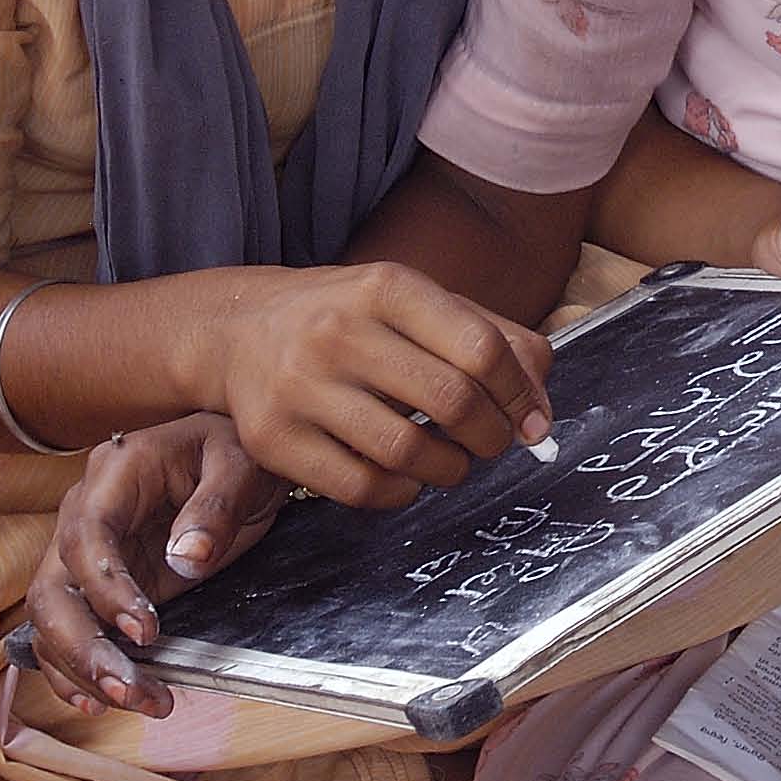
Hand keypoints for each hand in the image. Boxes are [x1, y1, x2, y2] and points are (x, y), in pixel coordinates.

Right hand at [23, 415, 281, 718]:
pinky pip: (65, 630)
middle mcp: (84, 513)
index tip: (147, 632)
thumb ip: (217, 505)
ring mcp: (85, 553)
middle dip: (83, 646)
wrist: (232, 456)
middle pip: (52, 588)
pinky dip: (74, 669)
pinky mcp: (96, 586)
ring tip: (140, 701)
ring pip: (53, 619)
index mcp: (116, 473)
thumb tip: (187, 559)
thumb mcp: (243, 463)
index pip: (87, 537)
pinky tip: (102, 699)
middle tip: (128, 688)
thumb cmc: (236, 451)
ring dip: (85, 669)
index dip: (107, 590)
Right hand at [205, 262, 552, 507]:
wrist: (240, 330)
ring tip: (454, 461)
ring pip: (407, 451)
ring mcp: (299, 386)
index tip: (532, 420)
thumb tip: (540, 411)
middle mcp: (338, 331)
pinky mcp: (272, 438)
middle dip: (492, 435)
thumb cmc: (352, 320)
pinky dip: (400, 493)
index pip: (481, 347)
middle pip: (452, 400)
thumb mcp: (419, 304)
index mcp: (387, 286)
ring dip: (450, 469)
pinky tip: (408, 478)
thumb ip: (492, 340)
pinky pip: (359, 488)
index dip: (520, 393)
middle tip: (495, 444)